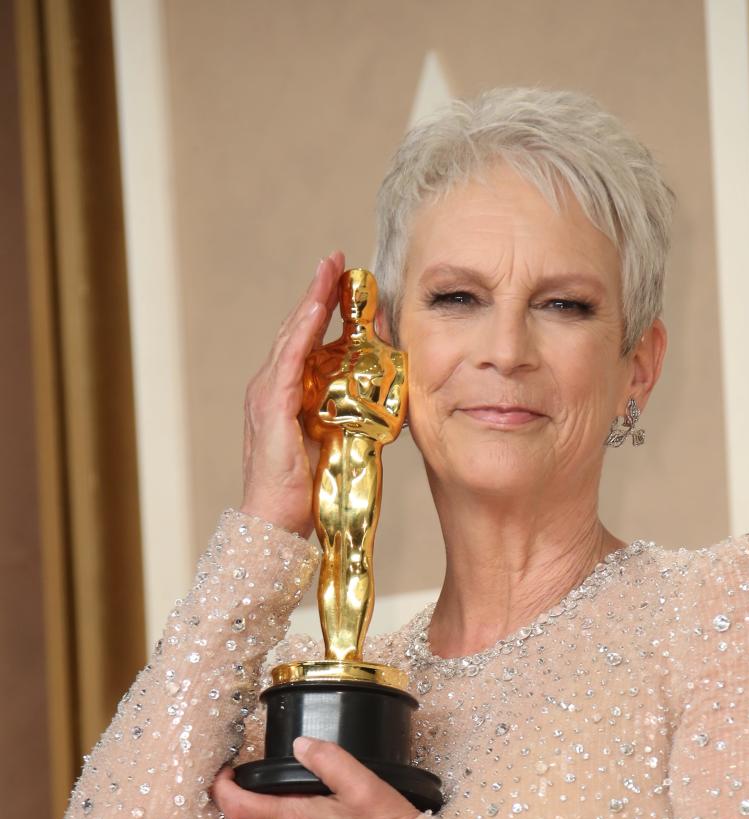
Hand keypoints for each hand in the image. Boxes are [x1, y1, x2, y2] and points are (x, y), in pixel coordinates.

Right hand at [239, 251, 345, 537]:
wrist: (275, 523)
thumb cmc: (304, 493)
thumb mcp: (334, 445)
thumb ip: (348, 420)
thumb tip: (378, 406)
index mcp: (286, 396)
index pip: (306, 344)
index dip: (322, 311)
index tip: (342, 283)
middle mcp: (271, 388)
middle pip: (298, 330)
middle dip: (318, 293)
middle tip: (337, 261)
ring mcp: (267, 395)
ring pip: (293, 336)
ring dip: (313, 300)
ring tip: (330, 270)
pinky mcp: (271, 406)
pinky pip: (289, 358)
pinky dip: (304, 329)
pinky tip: (317, 306)